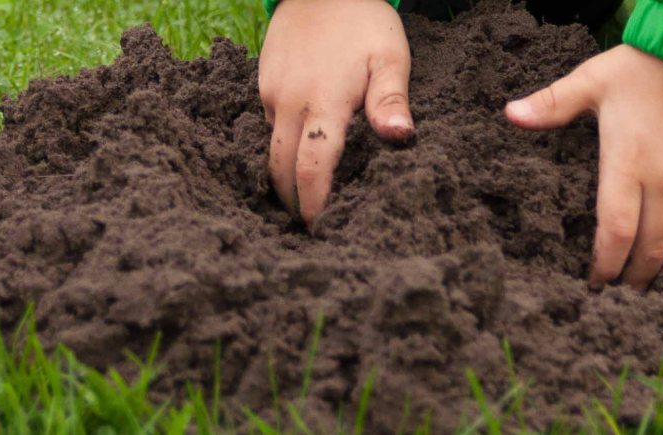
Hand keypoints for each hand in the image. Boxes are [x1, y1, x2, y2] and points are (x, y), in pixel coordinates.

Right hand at [259, 0, 413, 224]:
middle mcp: (288, 103)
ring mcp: (270, 95)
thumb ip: (391, 100)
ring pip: (271, 152)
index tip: (323, 229)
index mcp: (322, 102)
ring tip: (308, 201)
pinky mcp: (262, 88)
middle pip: (281, 170)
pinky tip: (303, 158)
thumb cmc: (363, 21)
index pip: (311, 167)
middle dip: (295, 203)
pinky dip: (283, 151)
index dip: (314, 204)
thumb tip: (400, 137)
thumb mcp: (390, 58)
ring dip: (286, 180)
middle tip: (315, 227)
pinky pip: (268, 130)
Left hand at [506, 45, 662, 289]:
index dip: (605, 265)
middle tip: (622, 294)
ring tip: (643, 238)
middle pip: (650, 248)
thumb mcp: (592, 81)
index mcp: (628, 162)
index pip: (616, 231)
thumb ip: (552, 104)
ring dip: (658, 235)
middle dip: (635, 277)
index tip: (595, 285)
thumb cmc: (643, 67)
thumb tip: (509, 114)